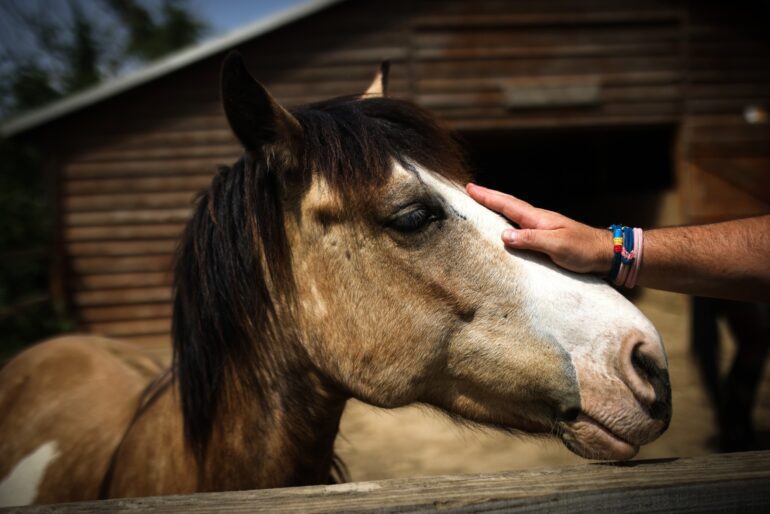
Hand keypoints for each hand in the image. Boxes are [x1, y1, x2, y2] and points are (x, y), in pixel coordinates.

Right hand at [466, 183, 612, 274]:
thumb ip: (531, 239)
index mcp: (538, 218)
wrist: (606, 253)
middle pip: (508, 205)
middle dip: (488, 197)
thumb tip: (504, 235)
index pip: (507, 205)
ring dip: (496, 208)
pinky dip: (507, 222)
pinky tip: (505, 226)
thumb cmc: (583, 249)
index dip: (488, 197)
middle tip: (470, 190)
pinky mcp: (545, 238)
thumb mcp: (557, 244)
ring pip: (513, 215)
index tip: (470, 188)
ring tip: (481, 205)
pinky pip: (520, 227)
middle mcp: (538, 220)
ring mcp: (542, 227)